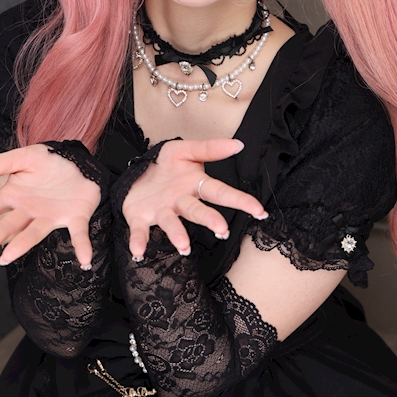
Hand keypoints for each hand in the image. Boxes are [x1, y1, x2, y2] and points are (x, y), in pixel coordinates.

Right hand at [0, 145, 101, 267]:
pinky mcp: (75, 218)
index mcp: (13, 196)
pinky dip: (82, 248)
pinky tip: (84, 261)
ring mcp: (51, 217)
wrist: (81, 162)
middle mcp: (28, 212)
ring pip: (33, 234)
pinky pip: (78, 235)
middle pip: (4, 228)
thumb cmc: (49, 162)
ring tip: (5, 257)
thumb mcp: (21, 157)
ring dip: (21, 246)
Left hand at [122, 138, 267, 259]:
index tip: (259, 211)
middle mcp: (181, 202)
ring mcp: (162, 212)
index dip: (240, 201)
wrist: (136, 174)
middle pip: (198, 211)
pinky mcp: (140, 218)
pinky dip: (138, 241)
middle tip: (222, 230)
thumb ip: (210, 148)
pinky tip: (137, 252)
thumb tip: (238, 144)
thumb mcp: (185, 150)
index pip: (221, 192)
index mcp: (194, 186)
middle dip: (210, 220)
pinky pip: (140, 231)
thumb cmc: (166, 165)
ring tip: (184, 247)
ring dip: (178, 235)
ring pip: (171, 223)